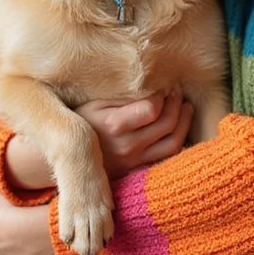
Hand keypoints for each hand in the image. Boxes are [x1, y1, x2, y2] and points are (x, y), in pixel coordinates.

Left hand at [0, 177, 53, 254]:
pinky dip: (15, 253)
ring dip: (8, 238)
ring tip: (27, 232)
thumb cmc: (19, 205)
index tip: (16, 203)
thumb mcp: (4, 188)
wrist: (28, 233)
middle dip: (4, 222)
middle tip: (23, 216)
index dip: (4, 204)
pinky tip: (26, 247)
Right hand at [76, 88, 192, 177]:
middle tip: (176, 90)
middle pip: (167, 124)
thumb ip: (124, 96)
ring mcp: (134, 161)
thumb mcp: (95, 103)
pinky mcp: (138, 169)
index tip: (162, 85)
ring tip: (185, 106)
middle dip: (176, 102)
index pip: (152, 108)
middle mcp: (127, 146)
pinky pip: (167, 156)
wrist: (69, 157)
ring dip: (184, 121)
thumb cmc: (81, 122)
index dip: (162, 94)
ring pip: (173, 142)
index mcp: (114, 125)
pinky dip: (178, 139)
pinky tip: (179, 125)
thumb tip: (153, 87)